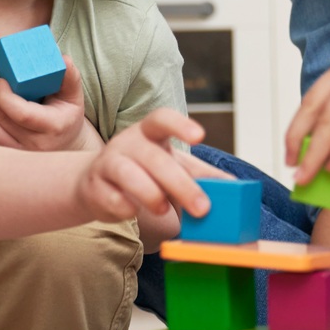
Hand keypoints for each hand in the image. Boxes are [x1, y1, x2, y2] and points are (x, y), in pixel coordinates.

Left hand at [0, 58, 97, 153]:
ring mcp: (18, 154)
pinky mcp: (5, 156)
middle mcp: (34, 145)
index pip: (22, 114)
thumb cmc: (66, 115)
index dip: (4, 97)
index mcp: (52, 127)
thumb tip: (62, 58)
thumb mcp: (73, 96)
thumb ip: (70, 77)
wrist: (65, 145)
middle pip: (0, 119)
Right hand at [75, 109, 210, 222]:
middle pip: (154, 158)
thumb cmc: (144, 172)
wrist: (96, 184)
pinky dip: (124, 207)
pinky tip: (131, 211)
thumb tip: (235, 187)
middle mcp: (128, 143)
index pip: (161, 118)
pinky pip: (110, 197)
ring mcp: (108, 163)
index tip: (200, 136)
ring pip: (127, 174)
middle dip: (181, 184)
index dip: (180, 124)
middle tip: (203, 208)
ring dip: (150, 193)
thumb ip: (202, 176)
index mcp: (150, 133)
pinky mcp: (94, 187)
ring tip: (163, 209)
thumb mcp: (173, 167)